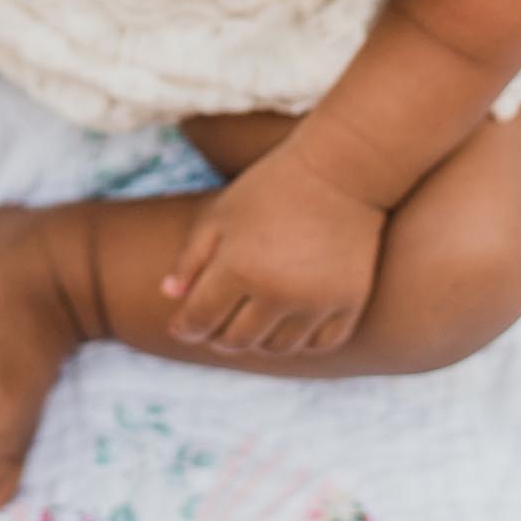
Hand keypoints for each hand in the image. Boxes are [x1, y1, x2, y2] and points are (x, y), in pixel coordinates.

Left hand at [160, 131, 388, 357]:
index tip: (182, 325)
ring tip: (250, 320)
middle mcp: (278, 293)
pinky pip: (319, 344)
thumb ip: (190, 257)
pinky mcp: (350, 303)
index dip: (185, 327)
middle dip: (218, 336)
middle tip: (215, 323)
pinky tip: (288, 323)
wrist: (340, 171)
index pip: (200, 321)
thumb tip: (170, 296)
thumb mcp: (221, 214)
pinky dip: (300, 341)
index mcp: (239, 268)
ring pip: (277, 348)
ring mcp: (317, 302)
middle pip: (237, 341)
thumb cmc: (271, 188)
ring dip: (258, 340)